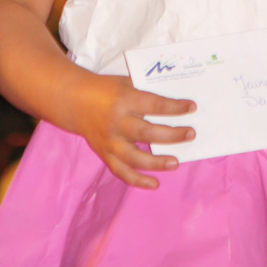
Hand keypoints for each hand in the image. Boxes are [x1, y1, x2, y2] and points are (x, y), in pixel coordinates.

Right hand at [71, 70, 195, 188]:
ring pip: (134, 157)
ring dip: (156, 163)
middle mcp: (117, 122)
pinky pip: (121, 171)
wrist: (74, 101)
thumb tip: (174, 101)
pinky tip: (155, 184)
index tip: (192, 107)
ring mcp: (110, 141)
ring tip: (175, 163)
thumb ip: (145, 92)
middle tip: (190, 134)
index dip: (174, 107)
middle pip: (147, 132)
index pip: (154, 104)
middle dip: (171, 135)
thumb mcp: (125, 82)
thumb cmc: (105, 89)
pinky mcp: (105, 154)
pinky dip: (138, 180)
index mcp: (124, 100)